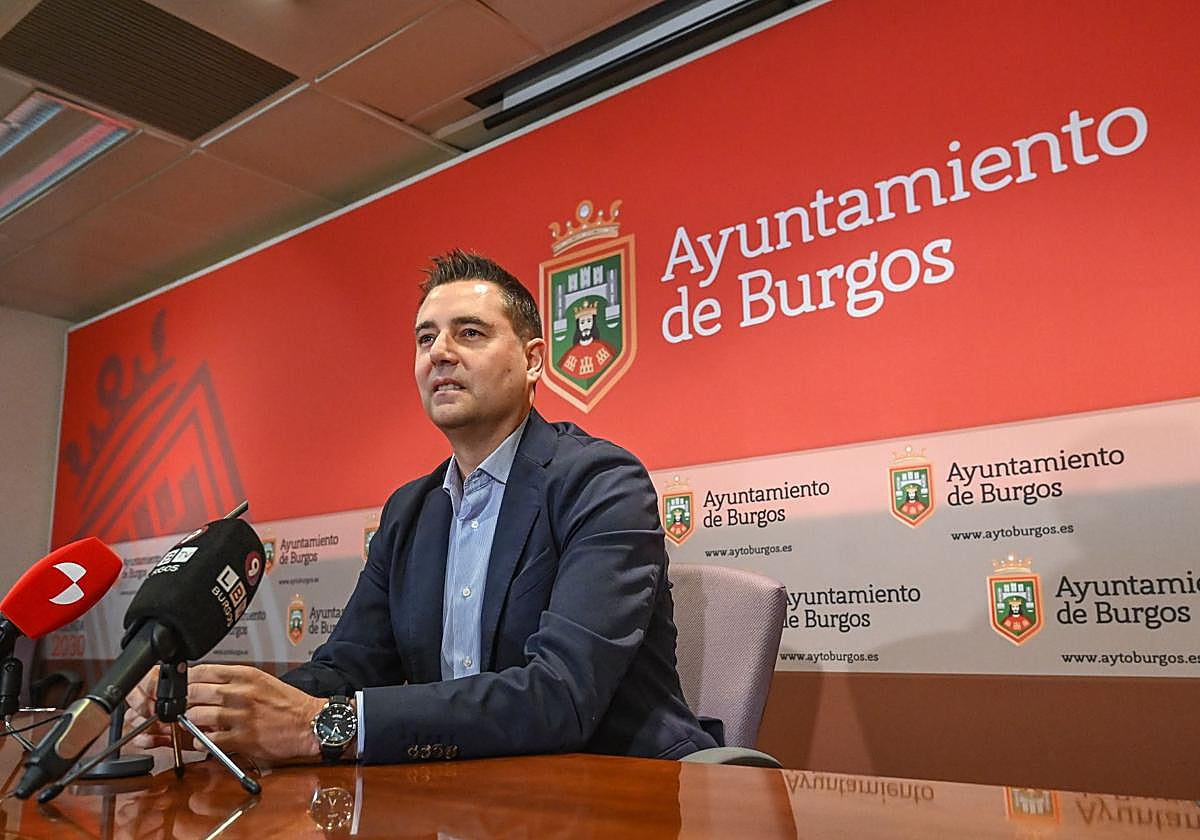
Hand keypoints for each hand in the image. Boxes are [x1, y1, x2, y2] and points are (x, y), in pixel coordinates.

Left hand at [127, 664, 326, 764]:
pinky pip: (208, 739)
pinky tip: (200, 739)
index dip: (184, 680)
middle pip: (194, 692)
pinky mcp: (241, 737)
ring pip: (196, 715)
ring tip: (187, 724)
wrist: (310, 724)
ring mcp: (239, 715)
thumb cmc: (288, 704)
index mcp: (245, 675)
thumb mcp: (261, 681)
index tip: (177, 686)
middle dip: (180, 701)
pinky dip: (199, 741)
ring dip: (187, 722)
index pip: (202, 671)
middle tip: (175, 707)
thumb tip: (204, 684)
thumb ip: (233, 681)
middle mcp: (240, 692)